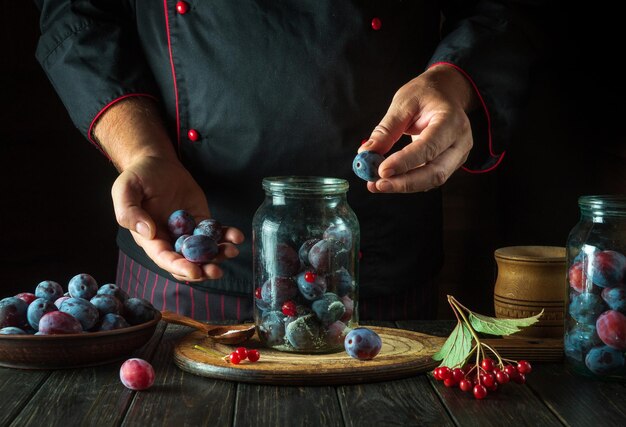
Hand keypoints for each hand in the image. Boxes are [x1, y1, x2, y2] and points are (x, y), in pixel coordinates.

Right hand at [111, 155, 243, 281]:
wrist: (156, 162)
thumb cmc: (138, 176)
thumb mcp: (125, 190)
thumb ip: (128, 212)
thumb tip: (147, 233)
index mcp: (150, 238)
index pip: (164, 258)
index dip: (179, 267)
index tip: (194, 271)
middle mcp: (170, 239)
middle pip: (187, 262)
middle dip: (202, 269)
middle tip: (216, 271)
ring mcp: (188, 231)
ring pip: (205, 251)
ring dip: (219, 255)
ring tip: (231, 251)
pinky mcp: (202, 220)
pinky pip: (216, 233)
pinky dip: (227, 236)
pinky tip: (237, 236)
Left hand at [359, 64, 476, 192]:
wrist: (447, 93)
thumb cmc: (426, 94)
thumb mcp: (403, 103)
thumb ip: (386, 129)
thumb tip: (366, 152)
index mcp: (451, 121)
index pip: (429, 147)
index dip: (405, 162)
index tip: (382, 170)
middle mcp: (460, 142)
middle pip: (435, 172)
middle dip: (404, 183)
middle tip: (377, 184)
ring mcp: (457, 156)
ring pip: (432, 180)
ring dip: (403, 185)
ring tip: (377, 184)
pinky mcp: (449, 164)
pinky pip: (429, 179)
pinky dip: (408, 182)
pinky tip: (389, 181)